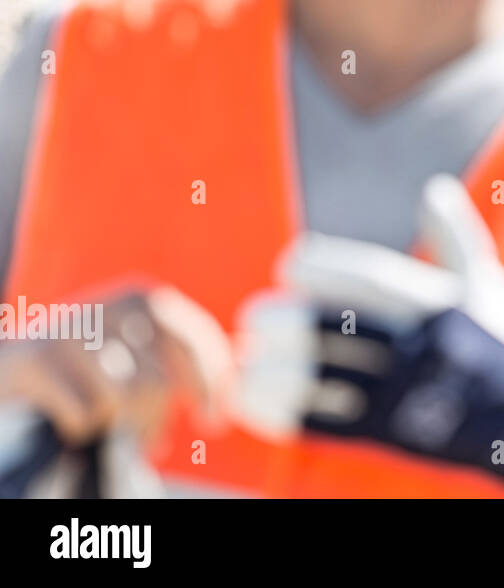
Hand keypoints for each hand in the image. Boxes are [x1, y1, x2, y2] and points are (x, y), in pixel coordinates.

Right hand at [0, 287, 232, 446]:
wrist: (5, 362)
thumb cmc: (83, 363)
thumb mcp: (135, 346)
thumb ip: (182, 354)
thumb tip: (248, 359)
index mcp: (143, 296)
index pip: (196, 346)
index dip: (211, 389)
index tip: (213, 423)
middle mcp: (110, 305)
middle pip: (160, 385)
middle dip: (156, 421)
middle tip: (151, 439)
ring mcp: (69, 331)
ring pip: (123, 401)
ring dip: (119, 427)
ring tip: (111, 427)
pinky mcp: (34, 362)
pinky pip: (83, 416)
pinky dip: (80, 429)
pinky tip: (71, 421)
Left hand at [234, 175, 503, 497]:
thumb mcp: (490, 284)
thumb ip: (455, 238)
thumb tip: (434, 189)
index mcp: (440, 305)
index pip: (371, 280)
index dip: (324, 268)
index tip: (290, 264)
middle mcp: (422, 346)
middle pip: (341, 330)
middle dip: (289, 323)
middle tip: (252, 316)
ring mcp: (409, 393)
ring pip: (329, 379)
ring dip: (277, 371)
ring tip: (243, 361)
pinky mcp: (398, 433)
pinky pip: (332, 423)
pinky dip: (287, 412)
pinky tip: (253, 401)